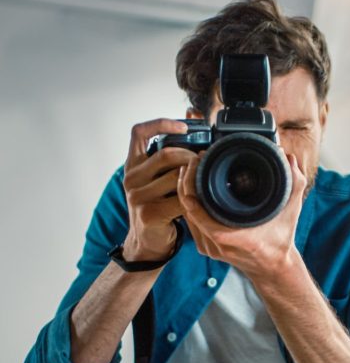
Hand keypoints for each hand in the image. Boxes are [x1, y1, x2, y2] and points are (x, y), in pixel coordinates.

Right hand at [122, 118, 198, 260]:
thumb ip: (169, 159)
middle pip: (166, 154)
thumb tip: (192, 119)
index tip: (184, 127)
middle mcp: (130, 177)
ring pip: (175, 177)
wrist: (147, 242)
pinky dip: (194, 199)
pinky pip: (180, 199)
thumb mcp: (158, 180)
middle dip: (191, 156)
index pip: (139, 132)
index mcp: (132, 165)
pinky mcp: (149, 213)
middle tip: (205, 163)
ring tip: (204, 183)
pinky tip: (200, 200)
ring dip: (195, 179)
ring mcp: (137, 196)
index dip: (161, 123)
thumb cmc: (158, 207)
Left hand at [177, 151, 306, 280]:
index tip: (198, 165)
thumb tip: (290, 158)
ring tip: (193, 169)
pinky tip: (193, 188)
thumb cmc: (281, 239)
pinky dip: (190, 204)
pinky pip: (191, 222)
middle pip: (189, 209)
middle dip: (188, 181)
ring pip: (187, 215)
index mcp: (234, 237)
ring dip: (186, 191)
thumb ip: (294, 183)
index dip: (194, 188)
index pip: (201, 212)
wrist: (273, 267)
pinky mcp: (206, 247)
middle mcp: (217, 244)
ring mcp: (209, 247)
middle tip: (195, 160)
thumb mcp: (292, 210)